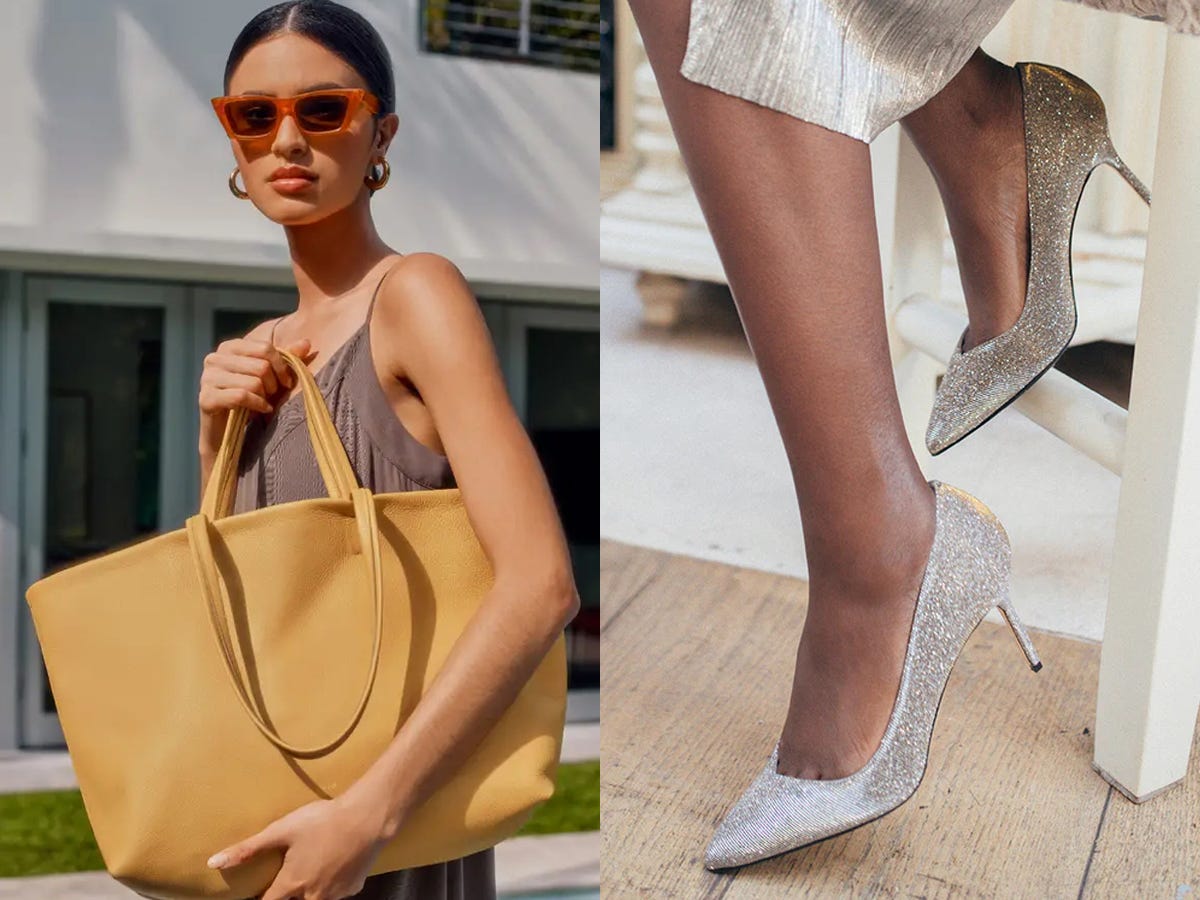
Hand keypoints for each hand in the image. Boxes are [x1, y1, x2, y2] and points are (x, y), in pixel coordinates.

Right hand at [198, 333, 313, 459]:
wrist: (229, 431)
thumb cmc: (252, 399)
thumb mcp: (272, 376)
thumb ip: (287, 358)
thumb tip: (307, 342)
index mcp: (229, 347)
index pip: (265, 348)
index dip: (282, 366)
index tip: (287, 382)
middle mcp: (214, 358)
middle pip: (260, 366)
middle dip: (273, 384)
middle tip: (272, 395)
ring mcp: (207, 378)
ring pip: (253, 382)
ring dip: (265, 396)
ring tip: (264, 402)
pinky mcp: (206, 398)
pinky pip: (241, 396)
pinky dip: (257, 405)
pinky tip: (262, 410)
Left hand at [206, 795, 388, 899]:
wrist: (368, 818)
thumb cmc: (323, 821)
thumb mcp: (282, 830)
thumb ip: (248, 849)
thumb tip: (213, 863)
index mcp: (291, 884)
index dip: (261, 897)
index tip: (260, 890)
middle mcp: (312, 897)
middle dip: (289, 890)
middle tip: (291, 870)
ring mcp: (335, 895)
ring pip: (316, 898)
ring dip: (310, 887)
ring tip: (315, 862)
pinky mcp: (353, 889)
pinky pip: (336, 891)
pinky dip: (332, 882)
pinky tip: (336, 861)